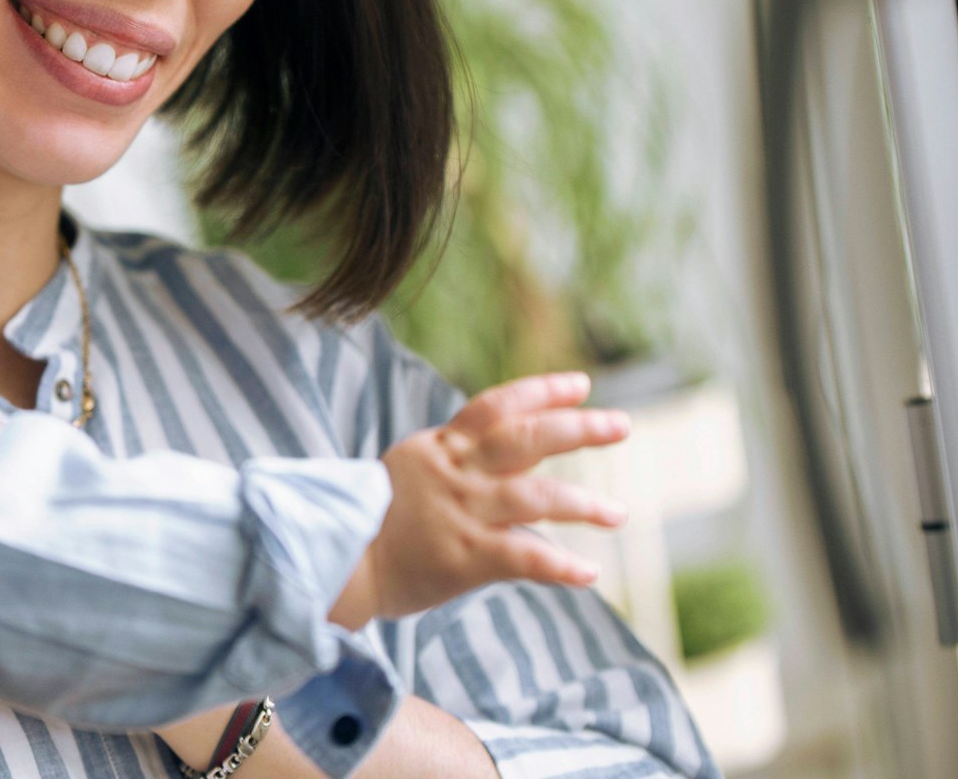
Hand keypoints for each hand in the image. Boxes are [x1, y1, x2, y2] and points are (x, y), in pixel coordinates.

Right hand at [363, 371, 627, 619]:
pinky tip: (589, 572)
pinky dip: (560, 566)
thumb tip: (500, 451)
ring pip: (535, 497)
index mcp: (440, 447)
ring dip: (583, 504)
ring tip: (618, 513)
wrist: (336, 561)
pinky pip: (524, 557)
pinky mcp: (464, 557)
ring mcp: (462, 513)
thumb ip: (452, 458)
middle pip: (525, 439)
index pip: (496, 406)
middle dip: (578, 428)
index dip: (542, 392)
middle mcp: (455, 473)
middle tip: (621, 424)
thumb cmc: (370, 519)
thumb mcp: (407, 468)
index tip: (581, 385)